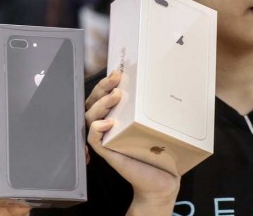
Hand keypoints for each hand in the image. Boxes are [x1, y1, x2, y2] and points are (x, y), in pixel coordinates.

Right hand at [84, 72, 178, 207]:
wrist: (162, 179)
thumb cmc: (159, 151)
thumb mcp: (153, 125)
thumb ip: (148, 110)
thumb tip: (157, 85)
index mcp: (115, 116)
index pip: (102, 96)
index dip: (105, 83)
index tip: (117, 73)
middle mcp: (106, 125)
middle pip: (92, 102)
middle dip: (102, 88)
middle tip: (115, 79)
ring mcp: (104, 138)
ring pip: (89, 117)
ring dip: (100, 104)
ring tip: (115, 96)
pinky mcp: (106, 152)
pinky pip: (92, 138)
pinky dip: (96, 128)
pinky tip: (108, 122)